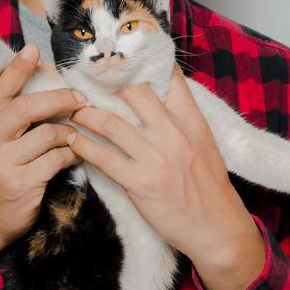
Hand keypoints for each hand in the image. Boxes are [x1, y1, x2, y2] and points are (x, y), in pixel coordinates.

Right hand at [0, 44, 85, 257]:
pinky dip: (70, 155)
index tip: (33, 49)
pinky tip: (74, 155)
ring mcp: (1, 164)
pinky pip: (55, 160)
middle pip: (26, 109)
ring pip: (46, 135)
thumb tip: (38, 83)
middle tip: (79, 98)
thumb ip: (4, 116)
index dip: (16, 69)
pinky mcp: (21, 184)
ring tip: (74, 134)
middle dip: (58, 100)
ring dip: (67, 132)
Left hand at [68, 69, 263, 289]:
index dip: (144, 66)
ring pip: (111, 123)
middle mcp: (173, 135)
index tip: (122, 60)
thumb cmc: (210, 188)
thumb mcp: (205, 145)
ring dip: (86, 115)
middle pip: (134, 93)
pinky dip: (83, 147)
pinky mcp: (139, 183)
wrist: (217, 229)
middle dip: (107, 86)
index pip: (170, 80)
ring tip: (73, 111)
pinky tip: (73, 141)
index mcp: (192, 122)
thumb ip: (184, 121)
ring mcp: (155, 158)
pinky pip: (103, 158)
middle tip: (88, 84)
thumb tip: (161, 98)